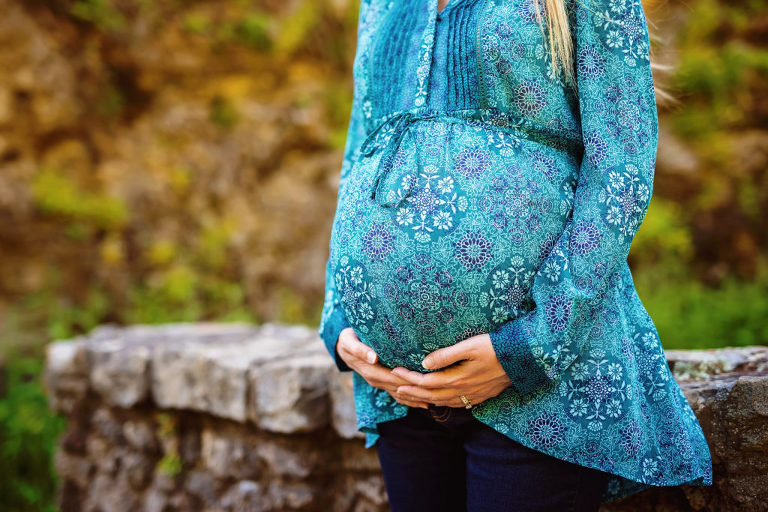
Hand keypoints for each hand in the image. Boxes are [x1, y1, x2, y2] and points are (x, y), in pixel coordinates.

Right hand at [336, 327, 430, 408]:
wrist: (342, 347)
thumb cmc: (348, 340)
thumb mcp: (350, 342)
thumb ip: (361, 350)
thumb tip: (374, 357)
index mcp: (372, 371)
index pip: (395, 379)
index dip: (411, 381)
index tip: (428, 381)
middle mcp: (377, 380)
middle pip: (402, 389)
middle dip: (419, 390)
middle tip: (439, 390)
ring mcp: (380, 384)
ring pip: (401, 395)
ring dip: (418, 398)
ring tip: (437, 398)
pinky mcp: (383, 383)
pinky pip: (398, 395)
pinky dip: (411, 400)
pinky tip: (425, 403)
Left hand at [390, 333, 512, 407]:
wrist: (524, 359)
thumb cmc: (496, 347)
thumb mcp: (470, 346)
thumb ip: (446, 354)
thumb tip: (424, 362)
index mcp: (458, 378)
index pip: (426, 382)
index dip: (409, 378)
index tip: (395, 372)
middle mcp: (463, 391)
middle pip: (431, 396)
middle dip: (411, 393)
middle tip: (395, 389)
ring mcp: (472, 396)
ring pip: (442, 403)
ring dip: (424, 400)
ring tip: (411, 397)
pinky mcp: (480, 396)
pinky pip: (455, 404)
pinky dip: (441, 403)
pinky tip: (438, 401)